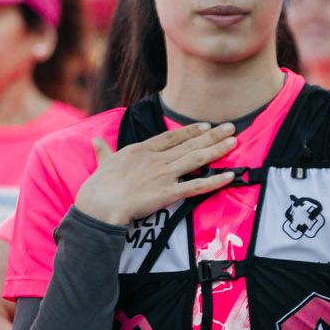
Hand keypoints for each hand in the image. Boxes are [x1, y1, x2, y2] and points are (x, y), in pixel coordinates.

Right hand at [73, 123, 236, 227]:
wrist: (101, 204)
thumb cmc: (99, 185)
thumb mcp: (103, 162)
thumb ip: (104, 150)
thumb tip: (95, 140)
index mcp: (141, 149)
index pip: (172, 136)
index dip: (191, 131)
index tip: (206, 126)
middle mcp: (157, 159)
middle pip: (189, 144)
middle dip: (212, 135)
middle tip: (230, 127)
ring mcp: (164, 175)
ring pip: (197, 159)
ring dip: (217, 150)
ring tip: (234, 142)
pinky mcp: (169, 193)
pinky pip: (197, 186)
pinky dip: (214, 181)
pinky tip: (229, 175)